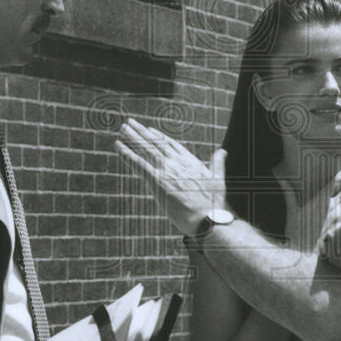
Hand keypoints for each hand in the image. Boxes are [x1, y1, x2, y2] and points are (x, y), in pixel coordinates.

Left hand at [115, 118, 227, 236]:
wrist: (208, 218)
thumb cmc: (214, 204)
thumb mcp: (219, 179)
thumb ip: (217, 163)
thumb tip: (222, 151)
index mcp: (191, 161)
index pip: (171, 145)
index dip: (159, 136)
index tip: (150, 130)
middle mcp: (177, 162)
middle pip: (156, 143)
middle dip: (142, 132)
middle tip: (130, 123)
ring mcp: (166, 170)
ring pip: (145, 149)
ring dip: (132, 137)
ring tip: (123, 128)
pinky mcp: (157, 181)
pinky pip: (138, 164)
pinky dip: (127, 153)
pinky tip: (118, 146)